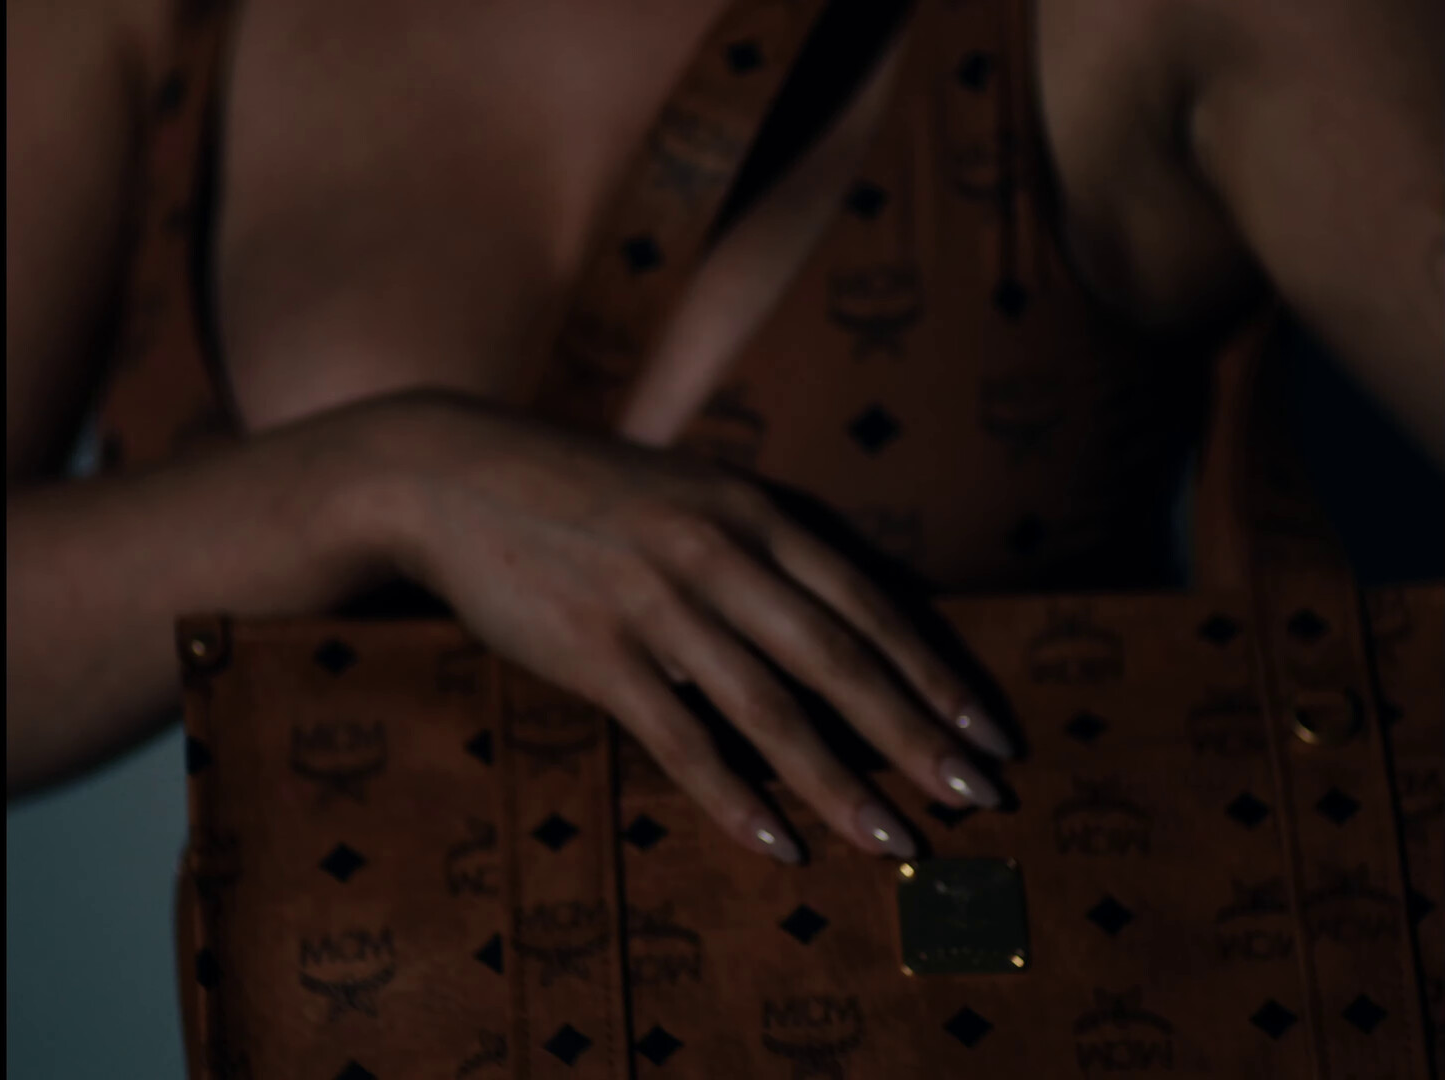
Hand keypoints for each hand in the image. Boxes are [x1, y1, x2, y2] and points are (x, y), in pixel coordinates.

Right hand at [341, 391, 1013, 861]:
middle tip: (980, 797)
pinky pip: (680, 738)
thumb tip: (840, 628)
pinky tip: (780, 846)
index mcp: (753, 511)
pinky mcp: (596, 650)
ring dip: (842, 783)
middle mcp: (719, 551)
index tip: (989, 731)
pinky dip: (733, 799)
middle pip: (840, 660)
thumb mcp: (691, 496)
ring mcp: (656, 600)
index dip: (935, 673)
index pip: (869, 604)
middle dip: (918, 736)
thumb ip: (761, 550)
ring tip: (897, 840)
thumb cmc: (587, 498)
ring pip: (771, 708)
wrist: (455, 474)